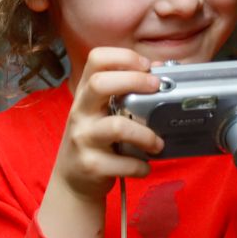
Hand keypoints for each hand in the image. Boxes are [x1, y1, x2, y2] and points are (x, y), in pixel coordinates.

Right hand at [37, 48, 163, 237]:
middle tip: (157, 89)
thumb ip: (126, 94)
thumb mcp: (104, 112)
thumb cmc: (98, 140)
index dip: (123, 57)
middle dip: (134, 81)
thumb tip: (162, 73)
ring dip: (146, 135)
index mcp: (87, 94)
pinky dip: (140, 166)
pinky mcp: (90, 165)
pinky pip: (122, 163)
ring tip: (158, 144)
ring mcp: (83, 138)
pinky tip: (144, 166)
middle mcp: (80, 112)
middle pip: (100, 84)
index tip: (147, 66)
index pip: (96, 60)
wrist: (74, 180)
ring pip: (117, 127)